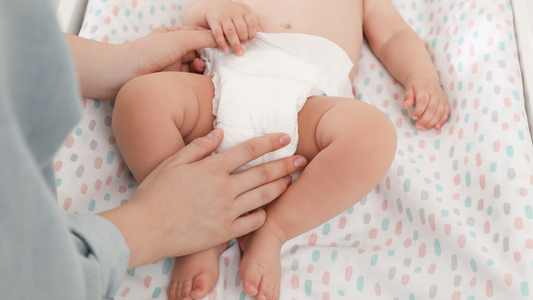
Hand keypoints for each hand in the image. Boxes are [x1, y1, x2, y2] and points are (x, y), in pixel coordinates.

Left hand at [67, 27, 216, 99]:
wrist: (126, 74)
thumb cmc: (149, 51)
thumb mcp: (179, 39)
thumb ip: (201, 38)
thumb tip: (220, 38)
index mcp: (175, 35)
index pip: (200, 34)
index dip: (214, 39)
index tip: (227, 44)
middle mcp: (176, 49)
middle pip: (201, 51)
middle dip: (211, 56)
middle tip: (221, 61)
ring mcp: (175, 65)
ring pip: (197, 66)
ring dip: (204, 68)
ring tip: (204, 70)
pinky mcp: (174, 80)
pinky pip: (191, 79)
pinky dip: (199, 78)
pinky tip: (202, 80)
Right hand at [99, 129, 306, 268]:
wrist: (146, 229)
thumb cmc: (155, 193)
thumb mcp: (173, 161)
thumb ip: (199, 146)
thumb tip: (221, 131)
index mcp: (213, 168)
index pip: (248, 150)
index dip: (270, 142)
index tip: (286, 137)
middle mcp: (225, 188)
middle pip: (263, 173)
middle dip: (286, 165)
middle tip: (302, 159)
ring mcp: (227, 211)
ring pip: (263, 197)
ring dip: (280, 187)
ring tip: (291, 180)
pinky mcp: (225, 232)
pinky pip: (252, 222)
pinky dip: (263, 214)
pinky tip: (267, 209)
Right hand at [206, 1, 260, 55]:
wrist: (216, 6)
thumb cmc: (233, 13)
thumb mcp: (245, 14)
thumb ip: (252, 23)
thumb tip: (261, 33)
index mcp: (244, 10)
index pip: (252, 23)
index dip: (252, 34)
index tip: (250, 39)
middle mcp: (234, 12)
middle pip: (241, 29)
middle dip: (244, 39)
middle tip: (244, 44)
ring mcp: (223, 16)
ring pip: (230, 31)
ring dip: (235, 44)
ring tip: (238, 52)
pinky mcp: (214, 21)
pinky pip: (218, 33)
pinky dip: (222, 43)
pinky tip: (225, 49)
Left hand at [403, 73, 449, 130]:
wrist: (426, 78)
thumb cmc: (416, 85)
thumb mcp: (409, 88)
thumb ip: (408, 96)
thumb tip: (405, 105)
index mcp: (424, 89)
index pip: (423, 101)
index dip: (419, 111)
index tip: (413, 117)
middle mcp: (435, 93)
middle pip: (432, 108)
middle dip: (425, 119)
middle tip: (418, 126)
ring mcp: (441, 97)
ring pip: (439, 111)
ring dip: (432, 122)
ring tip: (424, 128)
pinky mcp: (445, 101)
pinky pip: (446, 111)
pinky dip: (442, 120)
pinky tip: (437, 126)